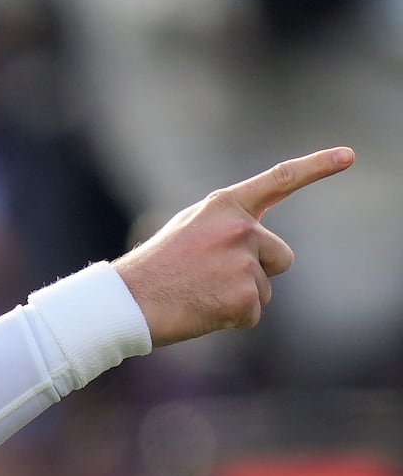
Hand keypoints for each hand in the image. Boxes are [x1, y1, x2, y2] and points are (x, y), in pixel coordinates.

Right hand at [112, 146, 354, 347]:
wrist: (126, 302)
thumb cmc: (153, 269)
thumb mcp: (188, 231)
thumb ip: (227, 227)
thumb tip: (257, 247)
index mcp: (225, 206)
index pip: (279, 180)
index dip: (316, 166)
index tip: (348, 156)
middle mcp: (241, 229)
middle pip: (280, 256)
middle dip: (257, 271)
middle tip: (210, 279)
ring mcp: (244, 262)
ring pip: (265, 288)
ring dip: (239, 297)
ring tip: (198, 295)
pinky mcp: (244, 296)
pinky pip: (253, 314)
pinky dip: (230, 319)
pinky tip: (200, 311)